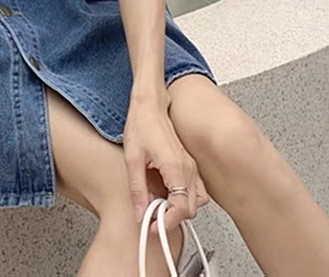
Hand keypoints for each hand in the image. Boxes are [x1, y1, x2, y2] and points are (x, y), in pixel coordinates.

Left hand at [123, 97, 209, 234]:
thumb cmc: (141, 124)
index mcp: (176, 168)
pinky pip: (194, 189)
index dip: (167, 222)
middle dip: (173, 217)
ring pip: (196, 200)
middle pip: (191, 208)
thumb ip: (137, 188)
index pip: (182, 208)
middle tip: (153, 216)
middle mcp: (188, 169)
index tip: (152, 225)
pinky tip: (165, 192)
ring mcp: (191, 166)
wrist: (149, 104)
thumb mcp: (132, 159)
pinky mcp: (189, 164)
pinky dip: (183, 197)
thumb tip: (140, 212)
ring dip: (179, 208)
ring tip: (158, 204)